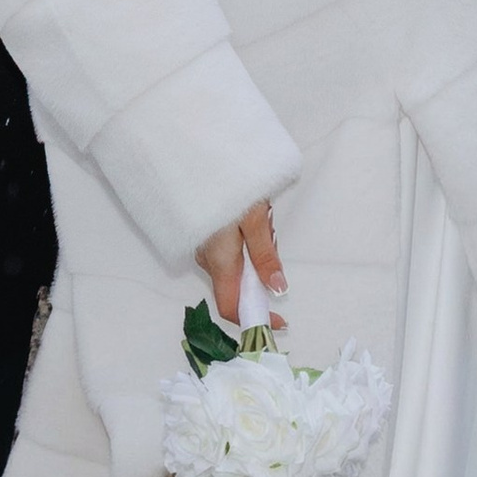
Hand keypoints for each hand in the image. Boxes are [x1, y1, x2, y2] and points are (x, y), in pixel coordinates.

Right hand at [196, 199, 285, 331]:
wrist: (196, 156)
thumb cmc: (228, 187)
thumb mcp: (255, 219)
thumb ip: (265, 256)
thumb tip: (279, 290)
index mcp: (219, 262)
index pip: (231, 307)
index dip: (255, 318)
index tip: (280, 320)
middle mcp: (207, 260)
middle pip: (236, 286)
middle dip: (260, 275)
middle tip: (271, 234)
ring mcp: (202, 248)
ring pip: (232, 267)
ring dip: (253, 254)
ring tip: (260, 215)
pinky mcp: (202, 234)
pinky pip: (226, 252)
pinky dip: (243, 245)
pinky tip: (248, 216)